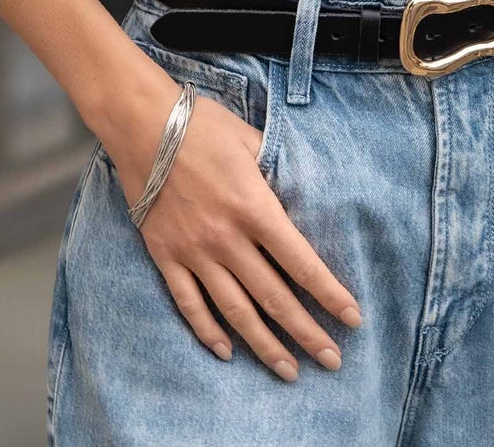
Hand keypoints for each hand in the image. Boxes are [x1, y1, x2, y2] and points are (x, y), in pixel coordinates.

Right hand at [109, 75, 363, 379]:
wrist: (141, 123)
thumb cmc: (202, 124)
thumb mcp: (251, 140)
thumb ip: (275, 172)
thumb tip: (297, 194)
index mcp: (254, 208)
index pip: (301, 263)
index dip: (329, 294)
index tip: (351, 319)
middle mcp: (227, 239)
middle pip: (274, 297)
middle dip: (307, 332)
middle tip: (332, 361)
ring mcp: (194, 252)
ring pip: (235, 311)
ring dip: (265, 345)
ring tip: (288, 371)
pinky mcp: (165, 256)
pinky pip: (189, 304)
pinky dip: (208, 332)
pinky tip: (227, 352)